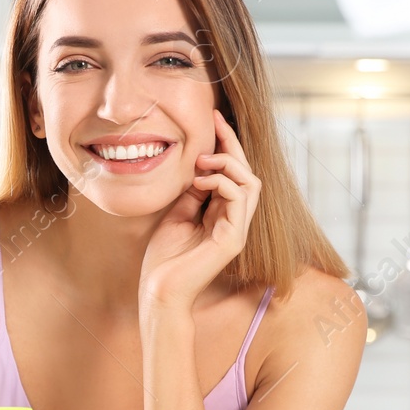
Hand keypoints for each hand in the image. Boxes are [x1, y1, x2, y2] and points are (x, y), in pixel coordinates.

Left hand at [140, 109, 261, 309]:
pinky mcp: (233, 239)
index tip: (213, 118)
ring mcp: (237, 230)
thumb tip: (198, 168)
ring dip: (228, 163)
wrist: (159, 291)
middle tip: (215, 122)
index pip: (233, 173)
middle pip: (247, 173)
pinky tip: (199, 182)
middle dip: (232, 143)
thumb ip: (191, 193)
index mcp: (221, 214)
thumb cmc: (164, 259)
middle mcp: (234, 220)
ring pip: (250, 183)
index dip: (226, 144)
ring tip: (202, 160)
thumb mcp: (176, 214)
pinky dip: (221, 182)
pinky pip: (239, 198)